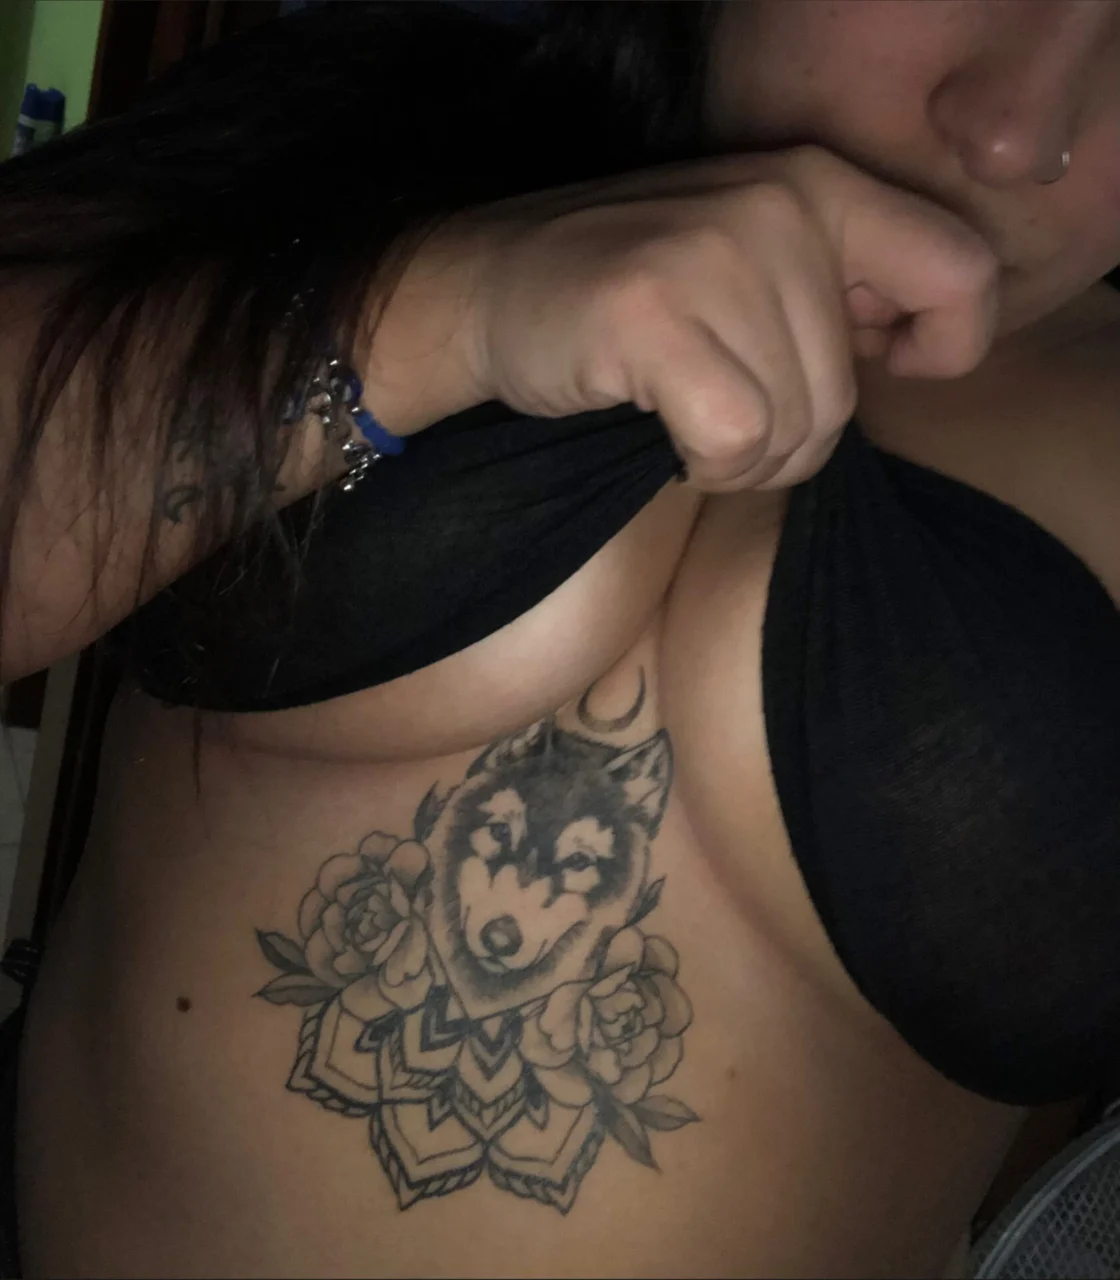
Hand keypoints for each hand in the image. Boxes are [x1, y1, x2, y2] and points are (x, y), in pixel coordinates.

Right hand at [461, 145, 999, 491]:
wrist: (483, 291)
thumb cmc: (627, 303)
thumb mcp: (750, 267)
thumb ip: (837, 289)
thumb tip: (915, 342)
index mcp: (818, 186)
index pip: (961, 272)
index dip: (945, 346)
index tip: (883, 368)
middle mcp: (778, 207)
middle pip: (849, 397)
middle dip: (791, 444)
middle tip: (723, 419)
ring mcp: (713, 257)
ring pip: (795, 429)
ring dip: (742, 462)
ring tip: (687, 422)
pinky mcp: (653, 315)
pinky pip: (735, 442)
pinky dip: (703, 466)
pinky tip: (666, 437)